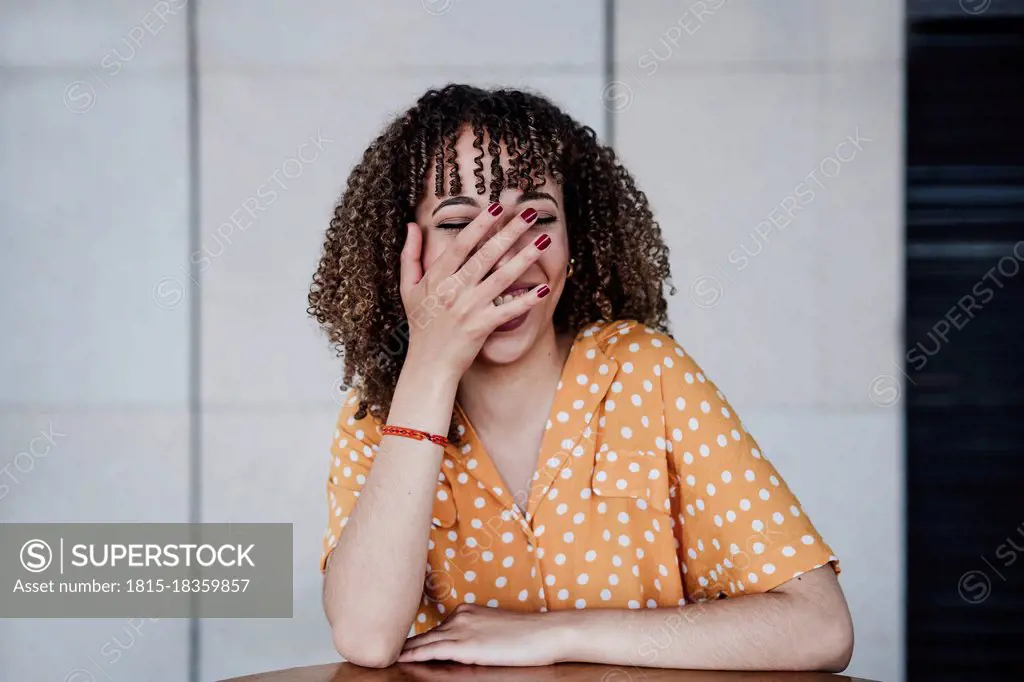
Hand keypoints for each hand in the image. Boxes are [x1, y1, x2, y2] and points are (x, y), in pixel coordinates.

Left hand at [397, 603, 567, 665]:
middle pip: (427, 634)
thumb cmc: (528, 634)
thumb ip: (476, 634)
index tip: (398, 644)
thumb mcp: (496, 629)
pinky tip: (402, 660)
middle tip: (381, 648)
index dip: (416, 639)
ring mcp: (463, 630)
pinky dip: (416, 655)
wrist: (546, 633)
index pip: (436, 628)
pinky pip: (434, 651)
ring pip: (426, 642)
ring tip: (384, 656)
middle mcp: (460, 616)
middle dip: (405, 644)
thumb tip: (464, 647)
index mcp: (467, 611)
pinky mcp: (467, 645)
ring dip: (405, 651)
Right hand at [399, 204, 550, 378]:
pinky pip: (508, 310)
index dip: (479, 224)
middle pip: (486, 255)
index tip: (497, 206)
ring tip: (543, 242)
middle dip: (509, 232)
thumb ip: (410, 255)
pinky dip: (527, 300)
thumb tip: (412, 225)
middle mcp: (454, 289)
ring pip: (501, 278)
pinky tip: (545, 287)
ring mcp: (468, 308)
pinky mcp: (481, 327)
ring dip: (524, 258)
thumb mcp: (407, 288)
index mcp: (437, 277)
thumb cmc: (420, 325)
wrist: (428, 365)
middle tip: (530, 213)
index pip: (461, 244)